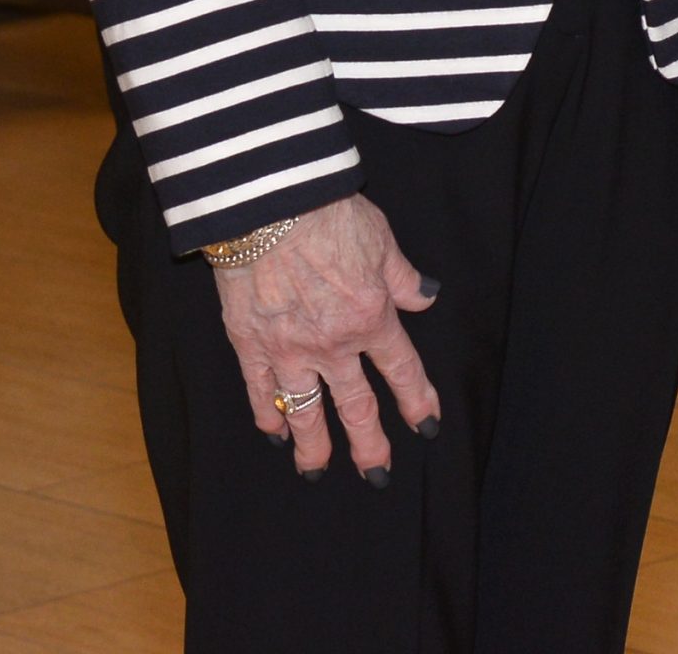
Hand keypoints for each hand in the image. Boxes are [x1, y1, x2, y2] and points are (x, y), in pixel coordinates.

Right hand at [213, 193, 439, 479]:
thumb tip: (426, 297)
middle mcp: (334, 344)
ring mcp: (289, 349)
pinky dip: (268, 416)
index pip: (402, 369)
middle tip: (377, 474)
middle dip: (369, 444)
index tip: (427, 426)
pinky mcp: (250, 344)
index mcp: (371, 316)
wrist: (269, 204)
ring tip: (317, 472)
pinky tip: (274, 434)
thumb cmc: (328, 212)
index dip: (417, 401)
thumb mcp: (382, 239)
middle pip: (356, 406)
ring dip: (314, 447)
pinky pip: (260, 392)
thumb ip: (404, 276)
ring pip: (306, 412)